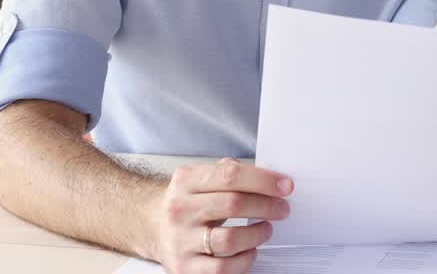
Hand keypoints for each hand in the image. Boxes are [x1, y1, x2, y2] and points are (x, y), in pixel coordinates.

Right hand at [149, 158, 292, 273]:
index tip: (286, 186)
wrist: (151, 226)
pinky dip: (245, 260)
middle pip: (234, 204)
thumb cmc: (187, 201)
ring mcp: (181, 240)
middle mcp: (180, 209)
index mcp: (186, 181)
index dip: (263, 180)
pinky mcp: (184, 267)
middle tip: (282, 209)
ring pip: (230, 240)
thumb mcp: (200, 177)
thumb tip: (270, 179)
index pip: (230, 175)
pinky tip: (250, 250)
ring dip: (258, 234)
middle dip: (267, 206)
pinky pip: (223, 268)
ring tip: (266, 229)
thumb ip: (230, 172)